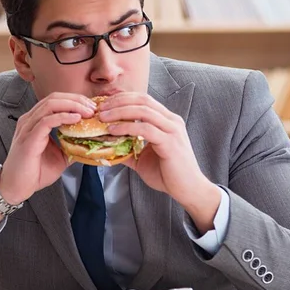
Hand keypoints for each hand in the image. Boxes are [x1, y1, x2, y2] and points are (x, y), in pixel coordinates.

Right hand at [0, 93, 95, 203]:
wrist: (16, 187)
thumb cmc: (34, 172)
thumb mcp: (60, 156)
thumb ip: (72, 145)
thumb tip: (90, 143)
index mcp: (36, 121)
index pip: (56, 101)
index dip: (75, 100)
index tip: (92, 107)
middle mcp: (30, 120)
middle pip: (54, 98)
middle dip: (76, 100)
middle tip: (93, 107)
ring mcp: (28, 127)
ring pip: (51, 105)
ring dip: (72, 106)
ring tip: (87, 112)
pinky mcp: (29, 138)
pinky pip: (47, 121)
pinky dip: (63, 117)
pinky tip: (76, 118)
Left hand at [99, 93, 220, 232]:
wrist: (188, 190)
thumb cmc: (168, 174)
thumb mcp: (143, 158)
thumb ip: (128, 149)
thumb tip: (107, 147)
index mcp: (167, 120)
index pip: (143, 100)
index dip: (123, 99)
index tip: (104, 105)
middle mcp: (171, 121)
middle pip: (142, 100)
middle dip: (118, 101)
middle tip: (100, 109)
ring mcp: (172, 130)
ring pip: (143, 111)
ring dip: (119, 111)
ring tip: (103, 117)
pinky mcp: (170, 142)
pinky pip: (145, 129)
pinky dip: (126, 127)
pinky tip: (113, 130)